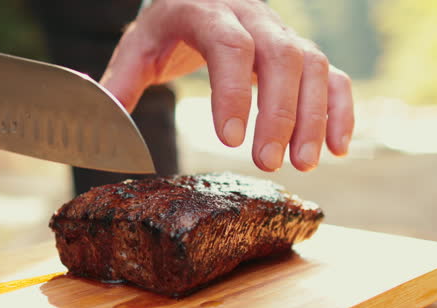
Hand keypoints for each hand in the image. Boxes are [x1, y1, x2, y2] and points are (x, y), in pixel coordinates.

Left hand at [100, 0, 354, 171]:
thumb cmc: (166, 26)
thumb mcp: (137, 47)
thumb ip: (118, 84)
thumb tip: (95, 127)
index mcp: (204, 11)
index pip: (228, 45)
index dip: (233, 90)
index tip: (229, 139)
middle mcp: (251, 16)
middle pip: (280, 55)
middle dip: (280, 112)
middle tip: (269, 162)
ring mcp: (282, 31)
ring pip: (313, 65)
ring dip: (314, 116)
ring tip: (305, 164)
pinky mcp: (301, 50)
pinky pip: (334, 73)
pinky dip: (341, 109)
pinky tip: (338, 148)